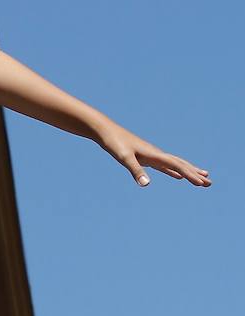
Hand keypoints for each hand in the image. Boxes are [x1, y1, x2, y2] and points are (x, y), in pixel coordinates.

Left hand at [96, 122, 210, 188]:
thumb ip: (136, 171)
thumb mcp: (124, 158)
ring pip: (175, 165)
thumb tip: (146, 184)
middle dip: (195, 174)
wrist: (106, 131)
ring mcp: (152, 156)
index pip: (178, 166)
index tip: (202, 184)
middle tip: (209, 183)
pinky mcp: (146, 157)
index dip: (191, 175)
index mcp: (155, 154)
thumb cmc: (115, 143)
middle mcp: (157, 154)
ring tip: (201, 178)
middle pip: (181, 165)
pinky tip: (178, 176)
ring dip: (188, 172)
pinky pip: (164, 166)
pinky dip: (173, 171)